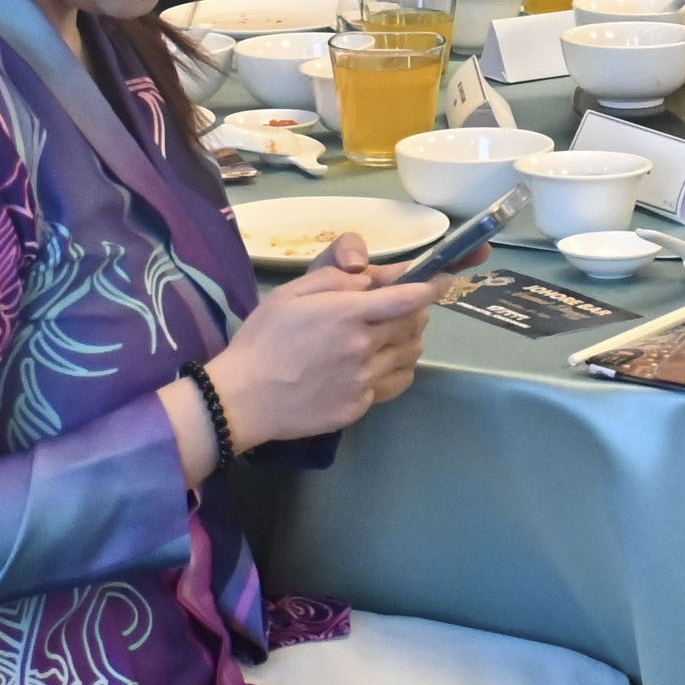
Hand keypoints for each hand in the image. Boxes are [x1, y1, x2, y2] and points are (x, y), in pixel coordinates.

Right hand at [206, 232, 442, 451]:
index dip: (433, 286)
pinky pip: (397, 382)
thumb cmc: (263, 340)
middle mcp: (363, 346)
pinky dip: (399, 369)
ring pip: (410, 353)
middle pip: (415, 324)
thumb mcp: (292, 294)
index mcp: (348, 314)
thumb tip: (372, 278)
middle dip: (416, 311)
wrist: (241, 399)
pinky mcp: (359, 407)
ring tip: (389, 336)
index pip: (409, 297)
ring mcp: (364, 380)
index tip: (443, 280)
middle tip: (402, 309)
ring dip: (408, 340)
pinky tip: (382, 364)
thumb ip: (336, 279)